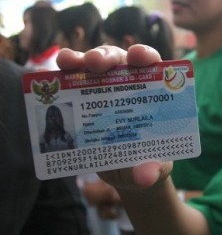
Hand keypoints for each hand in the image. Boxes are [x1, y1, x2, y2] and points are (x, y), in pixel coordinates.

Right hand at [57, 44, 171, 190]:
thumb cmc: (151, 161)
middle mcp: (130, 84)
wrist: (131, 172)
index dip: (145, 56)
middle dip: (107, 57)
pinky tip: (54, 73)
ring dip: (80, 60)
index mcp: (154, 92)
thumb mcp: (155, 167)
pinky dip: (63, 74)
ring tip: (68, 63)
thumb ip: (153, 169)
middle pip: (119, 61)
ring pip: (92, 66)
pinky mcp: (85, 101)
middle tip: (95, 64)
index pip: (152, 66)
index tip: (138, 58)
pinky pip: (72, 82)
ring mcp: (105, 90)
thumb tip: (146, 178)